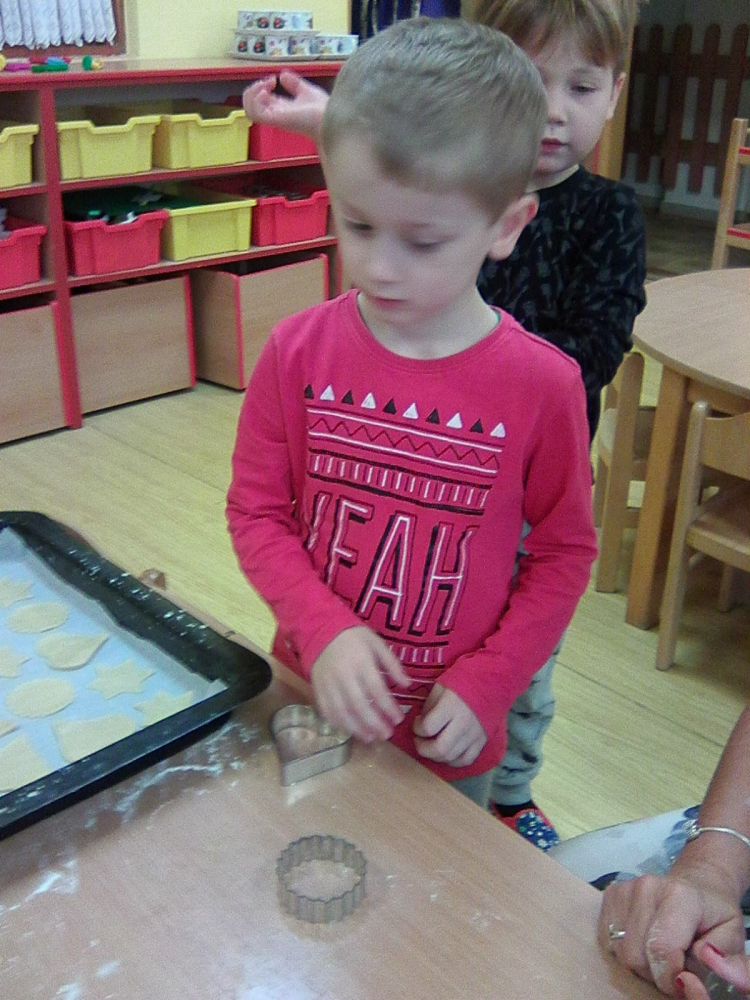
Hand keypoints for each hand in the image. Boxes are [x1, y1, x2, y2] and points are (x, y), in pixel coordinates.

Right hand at [242, 71, 327, 137]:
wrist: (331, 118)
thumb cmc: (322, 110)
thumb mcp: (306, 91)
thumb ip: (294, 84)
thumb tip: (283, 75)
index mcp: (281, 109)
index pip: (260, 101)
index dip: (260, 87)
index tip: (273, 79)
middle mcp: (275, 115)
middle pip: (250, 107)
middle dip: (252, 90)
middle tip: (268, 82)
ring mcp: (274, 118)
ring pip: (249, 111)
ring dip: (251, 93)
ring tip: (266, 85)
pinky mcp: (276, 120)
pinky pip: (255, 113)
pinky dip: (256, 99)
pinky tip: (266, 92)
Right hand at [311, 627, 410, 741]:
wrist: (320, 629)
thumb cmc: (353, 636)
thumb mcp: (376, 643)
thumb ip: (392, 664)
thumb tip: (407, 685)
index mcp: (361, 662)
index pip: (377, 690)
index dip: (388, 707)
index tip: (399, 719)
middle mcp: (343, 676)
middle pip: (359, 706)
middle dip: (374, 723)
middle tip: (387, 735)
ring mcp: (328, 684)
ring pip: (342, 712)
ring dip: (357, 728)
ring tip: (371, 738)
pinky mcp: (317, 689)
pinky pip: (327, 711)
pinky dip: (339, 724)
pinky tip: (351, 730)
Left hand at [412, 684, 486, 766]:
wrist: (491, 681)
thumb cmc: (463, 681)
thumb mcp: (440, 687)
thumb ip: (429, 707)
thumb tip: (420, 724)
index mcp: (451, 706)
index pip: (428, 727)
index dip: (416, 728)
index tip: (416, 723)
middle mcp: (463, 723)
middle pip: (439, 749)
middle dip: (423, 748)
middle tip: (419, 740)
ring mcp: (474, 735)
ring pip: (451, 757)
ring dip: (436, 756)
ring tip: (431, 746)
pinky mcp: (482, 741)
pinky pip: (466, 760)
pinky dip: (453, 761)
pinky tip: (447, 753)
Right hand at [599, 863, 749, 994]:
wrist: (697, 883)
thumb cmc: (713, 914)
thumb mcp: (730, 934)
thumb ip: (717, 955)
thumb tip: (687, 973)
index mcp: (680, 896)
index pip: (660, 949)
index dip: (669, 978)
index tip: (682, 983)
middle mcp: (647, 888)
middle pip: (635, 955)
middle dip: (654, 973)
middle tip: (672, 968)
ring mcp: (625, 889)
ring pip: (620, 951)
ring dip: (639, 964)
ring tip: (659, 955)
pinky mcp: (610, 894)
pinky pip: (607, 940)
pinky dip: (624, 950)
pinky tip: (642, 942)